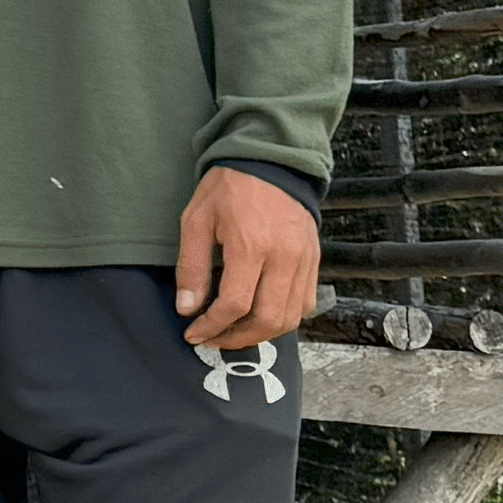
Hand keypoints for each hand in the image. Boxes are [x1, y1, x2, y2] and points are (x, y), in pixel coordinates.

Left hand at [175, 168, 322, 355]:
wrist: (271, 163)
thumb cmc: (229, 188)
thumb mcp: (196, 220)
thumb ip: (192, 267)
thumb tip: (188, 308)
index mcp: (251, 245)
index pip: (234, 305)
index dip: (212, 327)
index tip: (193, 333)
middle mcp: (284, 257)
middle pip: (268, 319)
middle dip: (237, 338)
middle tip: (213, 340)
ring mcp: (304, 260)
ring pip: (291, 317)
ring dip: (262, 334)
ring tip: (234, 333)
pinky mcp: (314, 260)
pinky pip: (305, 302)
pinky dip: (285, 318)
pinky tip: (261, 316)